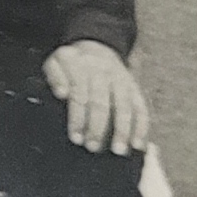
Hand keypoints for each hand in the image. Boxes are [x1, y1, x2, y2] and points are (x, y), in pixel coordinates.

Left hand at [44, 40, 150, 154]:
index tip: (75, 138)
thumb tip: (61, 93)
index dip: (77, 118)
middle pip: (102, 102)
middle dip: (97, 127)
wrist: (97, 46)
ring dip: (122, 130)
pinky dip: (141, 126)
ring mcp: (122, 80)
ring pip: (124, 106)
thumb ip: (55, 76)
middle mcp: (103, 73)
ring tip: (118, 150)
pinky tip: (138, 144)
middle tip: (92, 147)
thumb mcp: (56, 62)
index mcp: (82, 67)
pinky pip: (141, 108)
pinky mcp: (135, 88)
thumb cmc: (71, 63)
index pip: (79, 95)